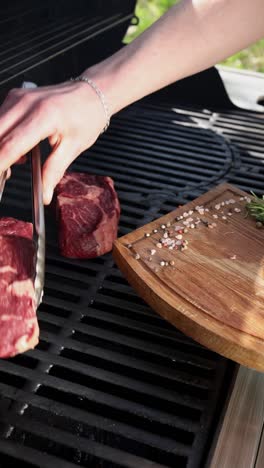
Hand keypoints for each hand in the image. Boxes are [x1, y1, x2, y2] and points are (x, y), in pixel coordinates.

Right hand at [0, 81, 106, 203]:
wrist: (92, 93)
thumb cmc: (87, 116)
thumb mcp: (74, 148)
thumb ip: (54, 171)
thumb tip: (44, 193)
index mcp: (44, 116)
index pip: (11, 145)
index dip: (0, 163)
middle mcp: (26, 103)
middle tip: (5, 173)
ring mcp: (18, 98)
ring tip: (17, 161)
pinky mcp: (15, 97)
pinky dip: (2, 137)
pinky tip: (16, 148)